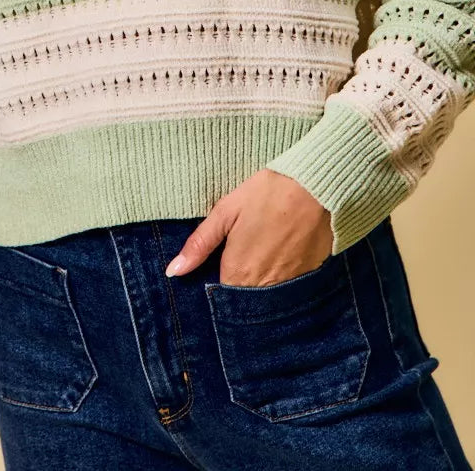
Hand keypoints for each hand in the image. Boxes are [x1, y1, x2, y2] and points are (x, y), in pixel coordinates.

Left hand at [164, 169, 333, 286]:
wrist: (314, 187)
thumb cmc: (265, 194)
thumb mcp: (225, 212)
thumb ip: (199, 245)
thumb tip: (173, 271)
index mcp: (238, 273)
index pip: (221, 297)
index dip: (217, 286)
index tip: (218, 271)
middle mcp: (264, 287)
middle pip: (244, 301)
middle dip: (239, 289)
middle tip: (241, 259)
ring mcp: (289, 286)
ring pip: (267, 297)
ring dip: (260, 286)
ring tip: (260, 256)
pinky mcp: (309, 278)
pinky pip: (289, 290)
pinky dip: (282, 280)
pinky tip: (281, 257)